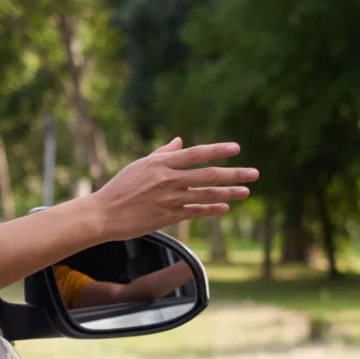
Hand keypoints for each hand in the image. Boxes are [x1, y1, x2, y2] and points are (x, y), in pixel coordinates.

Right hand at [89, 138, 258, 241]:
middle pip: (208, 175)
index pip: (196, 153)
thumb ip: (163, 153)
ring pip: (206, 194)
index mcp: (161, 163)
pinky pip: (196, 211)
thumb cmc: (121, 187)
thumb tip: (179, 141)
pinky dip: (212, 209)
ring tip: (246, 192)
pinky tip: (225, 207)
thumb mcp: (141, 165)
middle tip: (254, 173)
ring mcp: (170, 199)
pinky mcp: (168, 217)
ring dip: (229, 193)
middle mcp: (168, 179)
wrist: (104, 214)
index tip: (236, 148)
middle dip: (235, 174)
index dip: (218, 150)